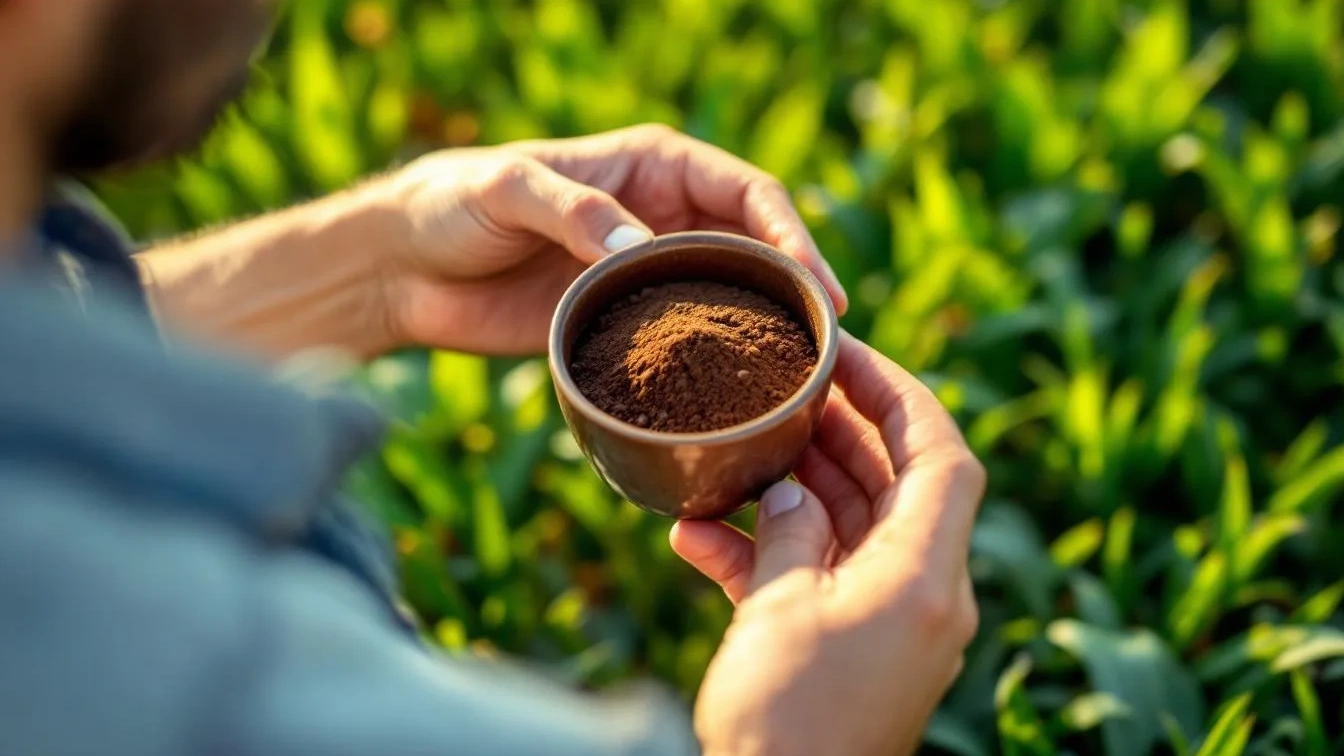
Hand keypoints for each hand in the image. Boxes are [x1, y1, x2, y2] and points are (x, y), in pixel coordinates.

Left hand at [375, 124, 847, 354]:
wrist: (403, 266)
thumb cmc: (451, 204)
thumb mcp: (509, 190)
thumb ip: (574, 212)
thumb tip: (643, 250)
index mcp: (651, 167)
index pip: (746, 193)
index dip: (790, 235)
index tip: (817, 286)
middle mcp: (662, 217)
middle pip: (754, 250)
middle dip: (797, 290)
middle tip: (829, 344)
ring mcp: (645, 273)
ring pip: (728, 298)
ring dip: (765, 331)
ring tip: (805, 377)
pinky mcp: (621, 323)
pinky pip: (683, 340)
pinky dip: (714, 365)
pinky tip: (738, 399)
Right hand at [670, 333, 984, 755]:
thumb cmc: (787, 722)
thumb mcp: (780, 609)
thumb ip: (790, 532)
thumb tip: (791, 491)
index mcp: (925, 576)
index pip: (942, 455)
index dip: (902, 394)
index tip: (848, 356)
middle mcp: (921, 595)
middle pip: (896, 486)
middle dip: (841, 434)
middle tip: (786, 394)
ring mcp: (887, 624)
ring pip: (852, 528)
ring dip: (798, 490)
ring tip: (743, 454)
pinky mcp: (849, 650)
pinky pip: (818, 580)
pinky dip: (770, 554)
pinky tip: (700, 538)